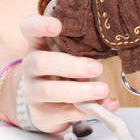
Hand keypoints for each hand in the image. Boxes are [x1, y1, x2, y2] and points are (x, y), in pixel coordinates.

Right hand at [13, 13, 118, 132]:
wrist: (44, 105)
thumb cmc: (61, 72)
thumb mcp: (65, 56)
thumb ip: (80, 49)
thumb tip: (110, 46)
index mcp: (37, 45)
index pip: (29, 29)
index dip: (40, 25)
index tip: (58, 25)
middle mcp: (30, 67)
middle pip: (40, 62)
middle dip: (70, 65)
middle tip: (97, 67)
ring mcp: (33, 92)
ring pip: (49, 90)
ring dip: (79, 91)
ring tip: (103, 89)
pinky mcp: (43, 114)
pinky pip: (65, 113)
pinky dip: (88, 110)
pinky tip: (107, 105)